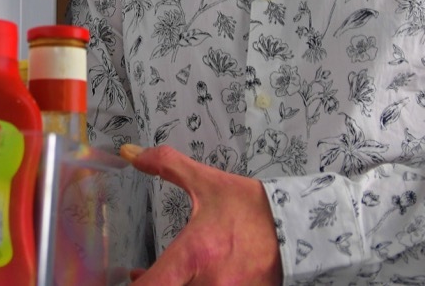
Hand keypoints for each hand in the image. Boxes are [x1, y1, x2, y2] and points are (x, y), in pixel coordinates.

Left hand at [120, 143, 281, 284]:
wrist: (296, 226)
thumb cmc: (250, 208)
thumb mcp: (207, 182)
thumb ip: (166, 165)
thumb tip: (130, 152)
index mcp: (194, 256)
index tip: (128, 276)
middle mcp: (208, 284)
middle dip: (156, 285)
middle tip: (141, 277)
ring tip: (164, 278)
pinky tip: (190, 281)